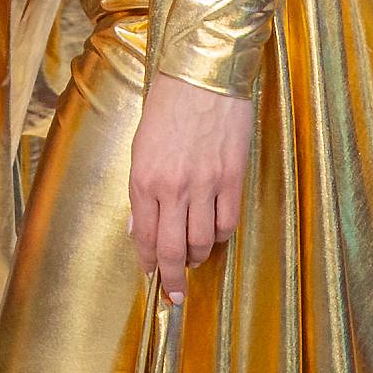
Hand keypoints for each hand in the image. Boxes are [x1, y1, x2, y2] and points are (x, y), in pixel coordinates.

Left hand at [128, 73, 253, 304]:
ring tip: (194, 258)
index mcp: (144, 181)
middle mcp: (172, 189)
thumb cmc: (166, 108)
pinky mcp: (232, 179)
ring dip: (197, 257)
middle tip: (174, 296)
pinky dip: (219, 236)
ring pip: (201, 242)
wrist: (202, 77)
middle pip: (172, 251)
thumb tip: (140, 227)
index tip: (151, 277)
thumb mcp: (140, 148)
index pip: (145, 238)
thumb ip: (141, 192)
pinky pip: (226, 223)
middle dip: (172, 280)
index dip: (148, 264)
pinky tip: (213, 233)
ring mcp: (205, 185)